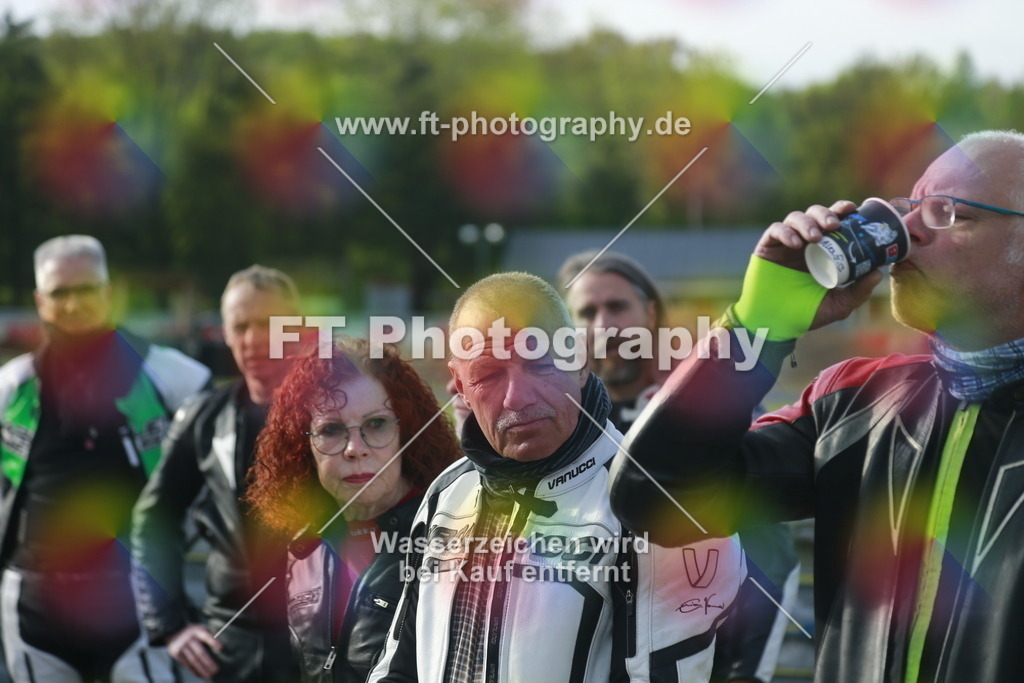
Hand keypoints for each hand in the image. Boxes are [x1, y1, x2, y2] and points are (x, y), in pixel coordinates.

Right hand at [167, 624, 221, 679]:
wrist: (173, 631)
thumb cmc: (193, 632)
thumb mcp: (199, 629)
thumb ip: (208, 636)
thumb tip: (221, 649)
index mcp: (197, 630)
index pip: (206, 636)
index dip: (214, 642)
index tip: (222, 648)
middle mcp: (189, 638)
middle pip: (200, 652)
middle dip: (209, 663)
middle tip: (216, 670)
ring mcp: (181, 646)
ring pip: (193, 660)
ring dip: (202, 670)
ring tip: (209, 676)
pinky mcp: (176, 653)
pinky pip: (186, 664)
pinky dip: (194, 670)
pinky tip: (200, 674)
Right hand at [755, 200, 883, 329]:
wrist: (777, 324)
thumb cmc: (806, 314)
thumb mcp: (839, 304)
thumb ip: (859, 291)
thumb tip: (878, 272)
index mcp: (822, 250)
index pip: (833, 222)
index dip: (842, 211)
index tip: (853, 209)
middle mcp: (804, 243)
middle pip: (815, 214)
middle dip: (826, 214)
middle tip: (835, 225)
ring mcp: (784, 244)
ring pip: (795, 217)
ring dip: (808, 222)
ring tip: (815, 237)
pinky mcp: (767, 248)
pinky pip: (775, 230)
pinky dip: (786, 232)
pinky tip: (795, 244)